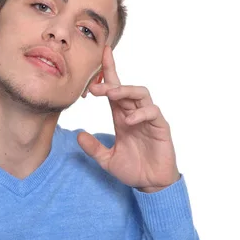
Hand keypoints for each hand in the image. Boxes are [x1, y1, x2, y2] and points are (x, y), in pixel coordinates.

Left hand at [77, 46, 179, 192]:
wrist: (151, 185)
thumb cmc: (133, 169)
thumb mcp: (107, 160)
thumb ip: (94, 148)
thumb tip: (78, 136)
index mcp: (121, 116)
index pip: (114, 89)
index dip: (110, 70)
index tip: (102, 53)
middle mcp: (135, 113)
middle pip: (124, 88)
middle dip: (110, 83)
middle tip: (94, 87)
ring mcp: (149, 119)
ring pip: (140, 94)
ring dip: (125, 91)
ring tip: (111, 96)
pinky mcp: (161, 127)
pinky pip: (152, 112)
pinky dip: (140, 114)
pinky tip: (129, 121)